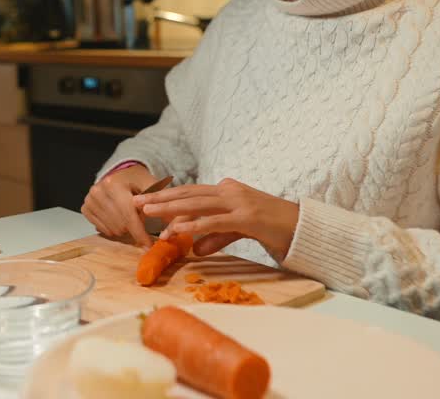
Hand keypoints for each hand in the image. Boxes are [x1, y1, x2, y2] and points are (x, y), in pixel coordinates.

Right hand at [82, 164, 155, 247]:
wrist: (120, 173)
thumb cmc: (137, 180)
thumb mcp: (150, 184)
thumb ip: (159, 202)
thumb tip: (171, 223)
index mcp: (114, 184)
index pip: (129, 216)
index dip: (140, 233)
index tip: (149, 246)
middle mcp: (98, 191)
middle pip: (120, 225)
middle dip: (134, 229)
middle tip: (140, 221)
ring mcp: (90, 200)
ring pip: (111, 230)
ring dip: (124, 229)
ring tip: (129, 217)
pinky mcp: (86, 207)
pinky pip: (102, 230)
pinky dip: (113, 228)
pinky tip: (118, 218)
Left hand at [135, 178, 300, 260]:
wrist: (304, 228)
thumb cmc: (273, 228)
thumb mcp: (239, 230)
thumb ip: (217, 236)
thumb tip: (195, 249)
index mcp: (227, 190)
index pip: (192, 192)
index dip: (168, 196)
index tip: (147, 200)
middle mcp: (230, 190)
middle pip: (189, 193)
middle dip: (160, 198)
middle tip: (136, 202)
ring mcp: (239, 202)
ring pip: (197, 203)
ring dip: (170, 208)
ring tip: (148, 212)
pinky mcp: (247, 217)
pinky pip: (214, 221)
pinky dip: (193, 225)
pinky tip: (176, 229)